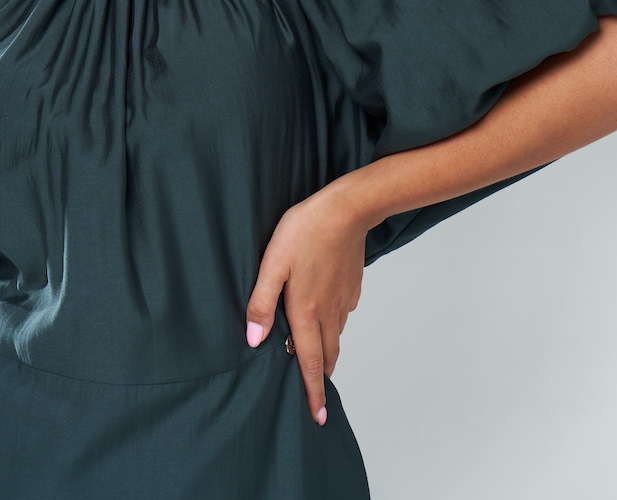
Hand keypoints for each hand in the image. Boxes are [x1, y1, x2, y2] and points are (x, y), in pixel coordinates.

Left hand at [246, 183, 367, 424]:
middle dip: (322, 378)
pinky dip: (335, 325)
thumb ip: (261, 302)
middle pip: (327, 354)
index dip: (313, 392)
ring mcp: (344, 298)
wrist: (347, 209)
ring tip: (320, 360)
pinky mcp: (352, 284)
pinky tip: (327, 316)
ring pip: (336, 334)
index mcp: (306, 310)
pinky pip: (343, 313)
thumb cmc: (304, 231)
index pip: (310, 362)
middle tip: (318, 396)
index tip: (318, 417)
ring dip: (328, 352)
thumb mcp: (273, 263)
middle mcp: (329, 311)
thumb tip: (254, 340)